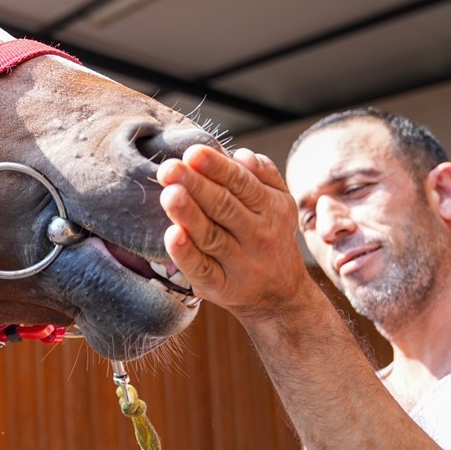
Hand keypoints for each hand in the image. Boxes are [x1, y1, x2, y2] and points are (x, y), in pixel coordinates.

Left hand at [157, 146, 313, 317]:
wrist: (281, 297)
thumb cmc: (270, 236)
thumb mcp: (279, 202)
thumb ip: (264, 174)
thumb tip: (241, 154)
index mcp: (270, 208)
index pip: (241, 183)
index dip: (216, 167)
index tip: (193, 153)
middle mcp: (257, 235)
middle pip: (223, 206)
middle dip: (196, 185)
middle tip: (170, 168)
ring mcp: (239, 263)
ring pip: (211, 236)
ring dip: (189, 215)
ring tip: (169, 194)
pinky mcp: (221, 287)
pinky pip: (202, 269)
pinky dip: (186, 254)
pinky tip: (172, 235)